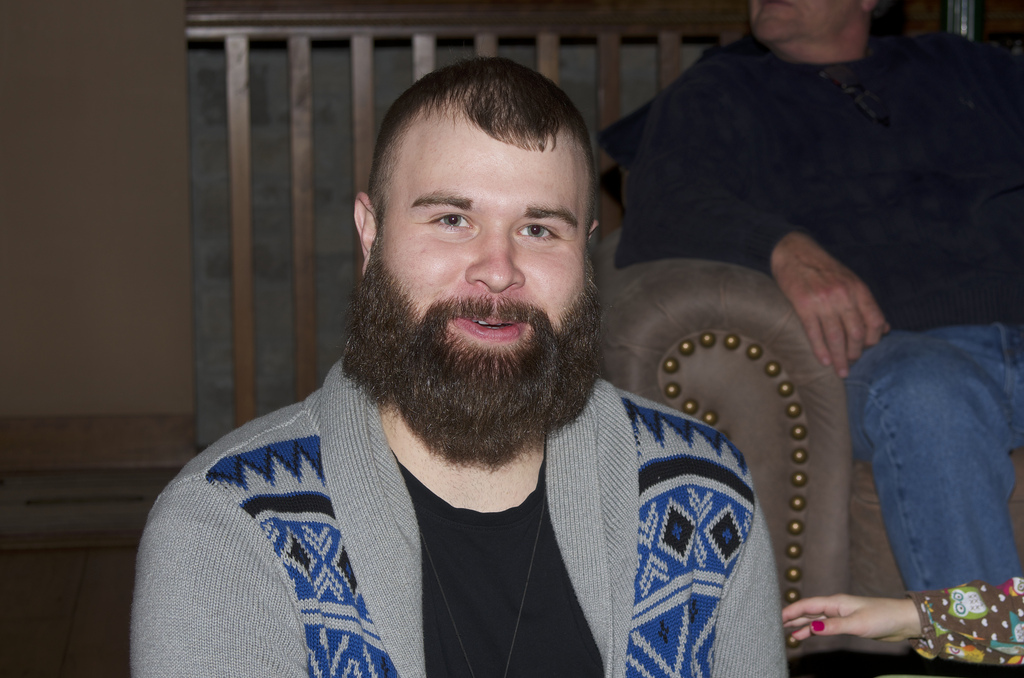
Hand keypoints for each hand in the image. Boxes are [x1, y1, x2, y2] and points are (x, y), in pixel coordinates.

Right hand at [770, 232, 888, 376]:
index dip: (874, 340)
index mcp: (858, 289)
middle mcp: (844, 296)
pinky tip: (824, 361)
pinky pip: (815, 333)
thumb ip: (866, 304)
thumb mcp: (851, 280)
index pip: (875, 321)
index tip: (867, 349)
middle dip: (856, 353)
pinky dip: (820, 350)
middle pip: (856, 333)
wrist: (794, 251)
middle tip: (851, 364)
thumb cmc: (823, 268)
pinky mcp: (803, 306)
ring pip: (836, 337)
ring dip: (839, 358)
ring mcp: (823, 301)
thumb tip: (885, 328)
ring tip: (840, 371)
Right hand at [782, 594, 921, 642]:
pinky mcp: (848, 623)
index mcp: (836, 602)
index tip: (777, 617)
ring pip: (815, 619)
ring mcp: (841, 615)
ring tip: (788, 633)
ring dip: (801, 625)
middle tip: (776, 624)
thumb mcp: (857, 623)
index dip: (791, 610)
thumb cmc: (882, 617)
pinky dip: (814, 630)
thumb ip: (834, 626)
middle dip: (792, 617)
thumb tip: (812, 628)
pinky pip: (825, 626)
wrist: (903, 620)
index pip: (807, 605)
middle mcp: (836, 607)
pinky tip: (807, 635)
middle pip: (808, 611)